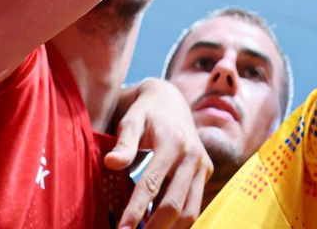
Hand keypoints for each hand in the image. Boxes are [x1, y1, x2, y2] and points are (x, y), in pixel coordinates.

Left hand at [106, 77, 211, 228]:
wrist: (171, 101)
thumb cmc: (146, 114)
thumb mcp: (131, 120)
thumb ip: (124, 143)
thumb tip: (111, 163)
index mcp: (172, 141)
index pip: (152, 185)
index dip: (136, 211)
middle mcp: (192, 154)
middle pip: (174, 204)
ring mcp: (202, 164)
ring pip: (190, 211)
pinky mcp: (206, 171)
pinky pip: (194, 205)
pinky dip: (179, 221)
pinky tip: (160, 226)